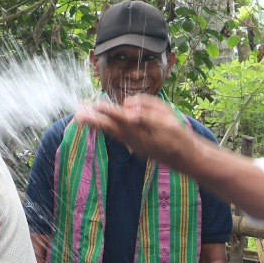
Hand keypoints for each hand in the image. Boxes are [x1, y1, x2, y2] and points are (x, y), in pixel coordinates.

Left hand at [75, 94, 197, 165]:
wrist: (185, 157)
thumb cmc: (179, 136)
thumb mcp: (168, 120)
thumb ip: (148, 112)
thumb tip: (128, 109)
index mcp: (143, 132)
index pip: (122, 118)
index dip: (108, 111)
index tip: (96, 104)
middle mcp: (135, 140)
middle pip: (111, 128)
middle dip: (94, 120)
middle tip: (78, 115)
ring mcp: (134, 145)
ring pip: (112, 132)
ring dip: (97, 123)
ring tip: (82, 116)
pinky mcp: (134, 146)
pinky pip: (117, 135)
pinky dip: (106, 128)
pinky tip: (99, 123)